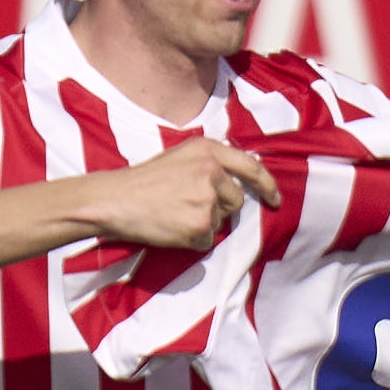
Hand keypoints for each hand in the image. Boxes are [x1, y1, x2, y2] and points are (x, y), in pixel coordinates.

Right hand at [80, 139, 278, 252]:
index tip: (275, 200)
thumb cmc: (143, 180)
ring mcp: (207, 199)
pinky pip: (206, 240)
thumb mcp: (180, 156)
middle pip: (236, 200)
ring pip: (220, 221)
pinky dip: (191, 239)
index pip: (252, 167)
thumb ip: (210, 162)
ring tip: (174, 214)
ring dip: (202, 223)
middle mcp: (212, 171)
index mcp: (209, 150)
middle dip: (219, 208)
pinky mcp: (198, 224)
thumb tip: (237, 180)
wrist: (115, 199)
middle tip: (187, 206)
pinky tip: (170, 228)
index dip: (267, 186)